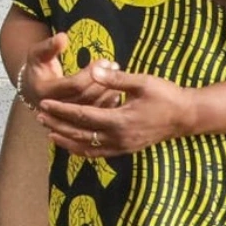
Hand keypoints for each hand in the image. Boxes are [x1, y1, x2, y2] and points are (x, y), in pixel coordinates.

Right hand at [17, 32, 122, 110]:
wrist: (32, 88)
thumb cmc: (37, 67)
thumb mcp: (38, 53)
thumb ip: (50, 46)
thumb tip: (63, 37)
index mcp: (44, 92)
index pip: (74, 85)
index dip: (91, 73)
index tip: (104, 61)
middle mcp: (54, 109)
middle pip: (85, 97)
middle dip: (102, 81)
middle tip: (115, 67)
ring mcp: (64, 117)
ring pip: (91, 108)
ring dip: (108, 92)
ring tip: (119, 77)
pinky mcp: (73, 121)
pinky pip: (94, 116)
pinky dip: (107, 104)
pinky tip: (117, 92)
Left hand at [37, 63, 199, 158]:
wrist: (185, 117)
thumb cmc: (165, 95)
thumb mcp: (143, 82)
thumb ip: (117, 79)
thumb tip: (94, 72)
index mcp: (120, 120)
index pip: (83, 116)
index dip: (62, 109)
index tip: (45, 103)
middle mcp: (118, 138)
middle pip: (79, 134)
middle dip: (57, 125)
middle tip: (39, 116)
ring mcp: (121, 147)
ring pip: (86, 148)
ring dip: (65, 140)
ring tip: (48, 131)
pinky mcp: (125, 149)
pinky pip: (97, 153)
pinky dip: (81, 149)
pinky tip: (71, 144)